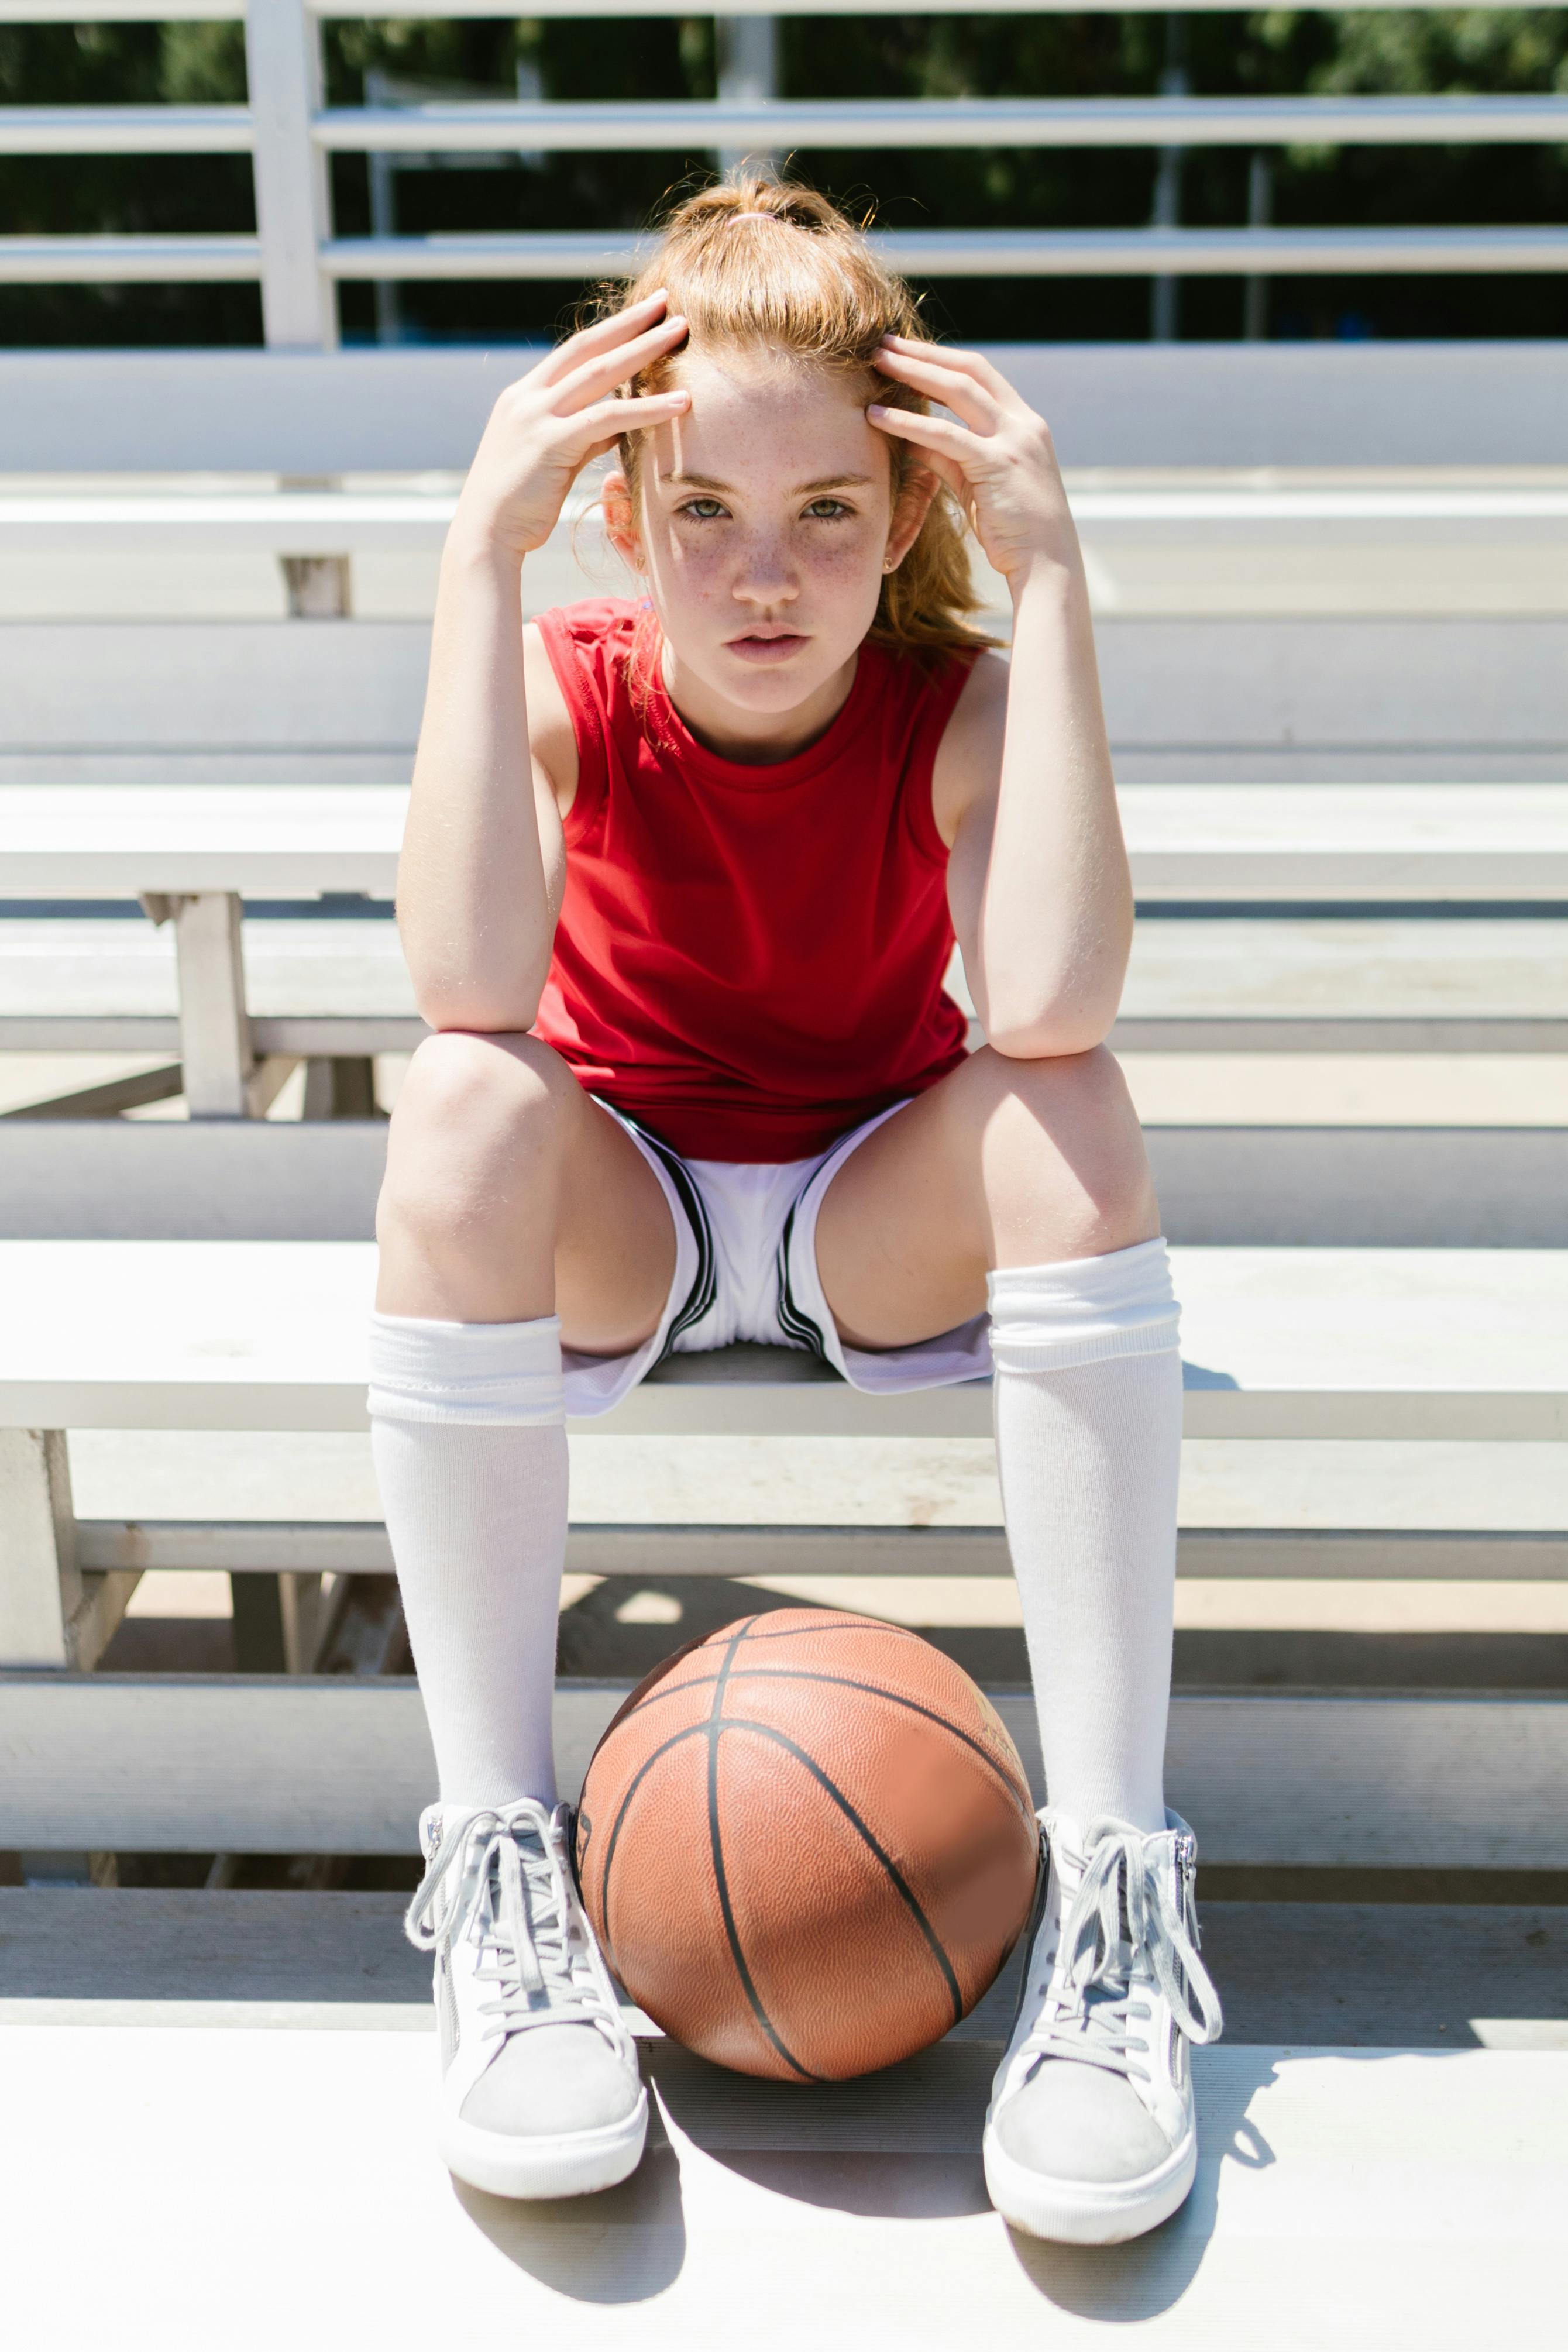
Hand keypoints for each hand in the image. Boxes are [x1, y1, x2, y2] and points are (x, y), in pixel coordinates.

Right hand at [452, 292, 690, 561]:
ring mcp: (536, 417)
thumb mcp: (552, 459)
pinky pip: (607, 419)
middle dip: (631, 322)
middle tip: (668, 301)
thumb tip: (614, 426)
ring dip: (644, 350)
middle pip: (589, 347)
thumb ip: (581, 436)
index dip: (612, 329)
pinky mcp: (550, 444)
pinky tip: (681, 403)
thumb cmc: (519, 505)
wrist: (486, 535)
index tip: (645, 312)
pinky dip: (647, 408)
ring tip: (681, 333)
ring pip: (600, 373)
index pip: (575, 350)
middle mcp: (528, 397)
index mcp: (525, 396)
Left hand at [868, 338, 1079, 587]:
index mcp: (1024, 424)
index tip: (907, 349)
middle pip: (969, 371)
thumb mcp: (981, 487)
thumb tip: (915, 443)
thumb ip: (952, 460)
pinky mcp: (997, 465)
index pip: (981, 374)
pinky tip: (878, 417)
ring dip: (914, 373)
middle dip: (924, 353)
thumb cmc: (1016, 532)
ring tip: (876, 363)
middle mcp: (1023, 423)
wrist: (1048, 565)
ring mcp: (1013, 441)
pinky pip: (945, 436)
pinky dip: (909, 422)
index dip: (942, 358)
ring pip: (958, 391)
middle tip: (884, 342)